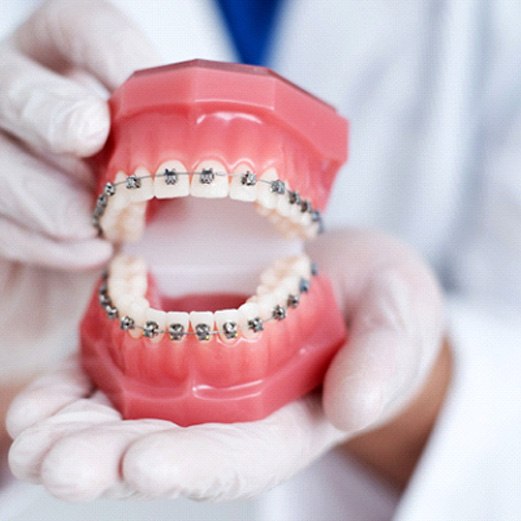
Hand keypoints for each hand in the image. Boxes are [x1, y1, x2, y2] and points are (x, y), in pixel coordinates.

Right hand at [0, 0, 158, 445]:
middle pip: (14, 82)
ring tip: (98, 232)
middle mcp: (33, 111)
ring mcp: (3, 161)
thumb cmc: (155, 234)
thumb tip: (270, 175)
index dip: (105, 48)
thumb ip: (201, 168)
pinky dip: (33, 239)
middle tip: (88, 135)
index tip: (133, 85)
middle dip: (48, 107)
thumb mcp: (185, 193)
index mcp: (82, 82)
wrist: (97, 293)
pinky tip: (81, 256)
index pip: (81, 33)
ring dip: (43, 191)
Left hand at [7, 229, 444, 500]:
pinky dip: (78, 382)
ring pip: (133, 412)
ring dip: (76, 426)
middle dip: (108, 458)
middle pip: (171, 443)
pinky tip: (40, 395)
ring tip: (26, 433)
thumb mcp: (400, 321)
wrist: (353, 274)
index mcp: (293, 417)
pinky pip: (122, 365)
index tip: (140, 466)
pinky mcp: (182, 336)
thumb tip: (358, 408)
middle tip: (46, 461)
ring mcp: (203, 375)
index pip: (241, 454)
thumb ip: (385, 359)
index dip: (193, 464)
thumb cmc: (385, 302)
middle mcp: (238, 409)